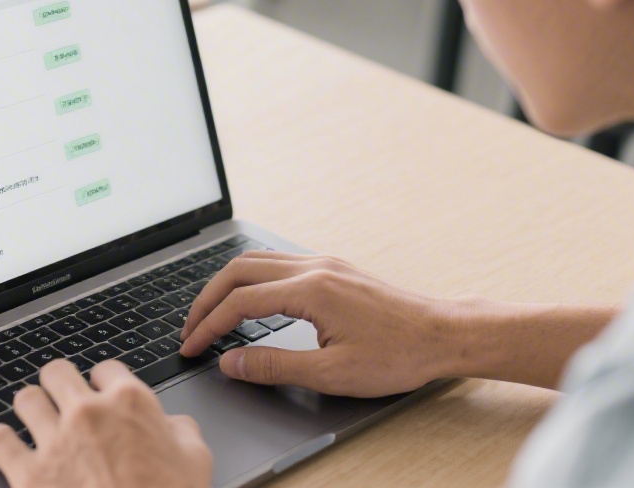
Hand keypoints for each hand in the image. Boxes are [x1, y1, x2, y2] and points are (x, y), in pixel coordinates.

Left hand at [0, 359, 211, 487]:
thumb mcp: (196, 460)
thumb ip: (181, 430)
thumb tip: (173, 424)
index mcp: (130, 403)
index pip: (106, 368)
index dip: (104, 383)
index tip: (101, 394)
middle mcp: (88, 413)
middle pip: (57, 372)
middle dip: (60, 384)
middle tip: (63, 400)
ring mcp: (55, 442)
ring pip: (26, 399)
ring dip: (31, 409)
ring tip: (36, 421)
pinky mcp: (28, 475)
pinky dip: (2, 441)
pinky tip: (10, 446)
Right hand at [179, 251, 461, 396]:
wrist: (443, 334)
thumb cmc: (398, 355)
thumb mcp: (332, 373)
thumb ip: (275, 366)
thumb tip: (231, 361)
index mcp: (312, 290)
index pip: (240, 302)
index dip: (208, 325)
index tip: (190, 346)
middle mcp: (315, 267)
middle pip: (239, 270)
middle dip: (207, 299)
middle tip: (190, 328)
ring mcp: (325, 263)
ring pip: (258, 261)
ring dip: (227, 285)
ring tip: (211, 313)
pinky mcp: (335, 268)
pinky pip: (279, 263)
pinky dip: (252, 279)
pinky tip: (250, 299)